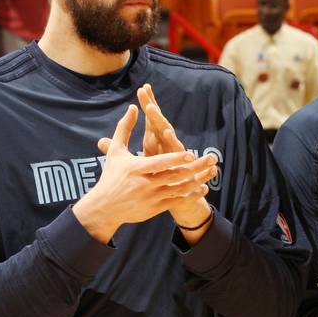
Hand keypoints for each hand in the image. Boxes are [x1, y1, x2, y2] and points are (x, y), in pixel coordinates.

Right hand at [77, 105, 217, 243]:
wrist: (104, 208)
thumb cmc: (111, 175)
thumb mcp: (116, 151)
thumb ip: (125, 128)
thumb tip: (134, 107)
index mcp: (136, 169)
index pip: (159, 163)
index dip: (175, 158)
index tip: (190, 153)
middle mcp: (144, 184)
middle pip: (174, 175)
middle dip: (196, 167)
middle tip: (212, 158)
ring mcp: (151, 198)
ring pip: (180, 189)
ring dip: (198, 180)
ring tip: (213, 171)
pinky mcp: (155, 209)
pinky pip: (177, 201)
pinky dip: (191, 195)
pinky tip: (203, 187)